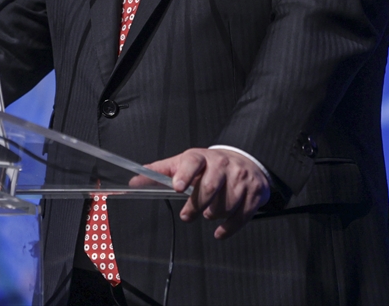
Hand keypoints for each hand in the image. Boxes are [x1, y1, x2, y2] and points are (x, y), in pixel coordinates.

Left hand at [133, 148, 269, 238]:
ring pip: (225, 204)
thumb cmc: (207, 165)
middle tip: (188, 215)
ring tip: (208, 212)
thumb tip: (134, 181)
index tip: (177, 186)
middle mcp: (223, 165)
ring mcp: (241, 178)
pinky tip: (220, 232)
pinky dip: (229, 228)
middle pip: (209, 187)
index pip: (193, 162)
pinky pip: (242, 216)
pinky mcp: (254, 193)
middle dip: (197, 206)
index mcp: (202, 157)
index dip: (185, 174)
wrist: (243, 161)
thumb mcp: (183, 163)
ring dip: (213, 214)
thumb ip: (159, 172)